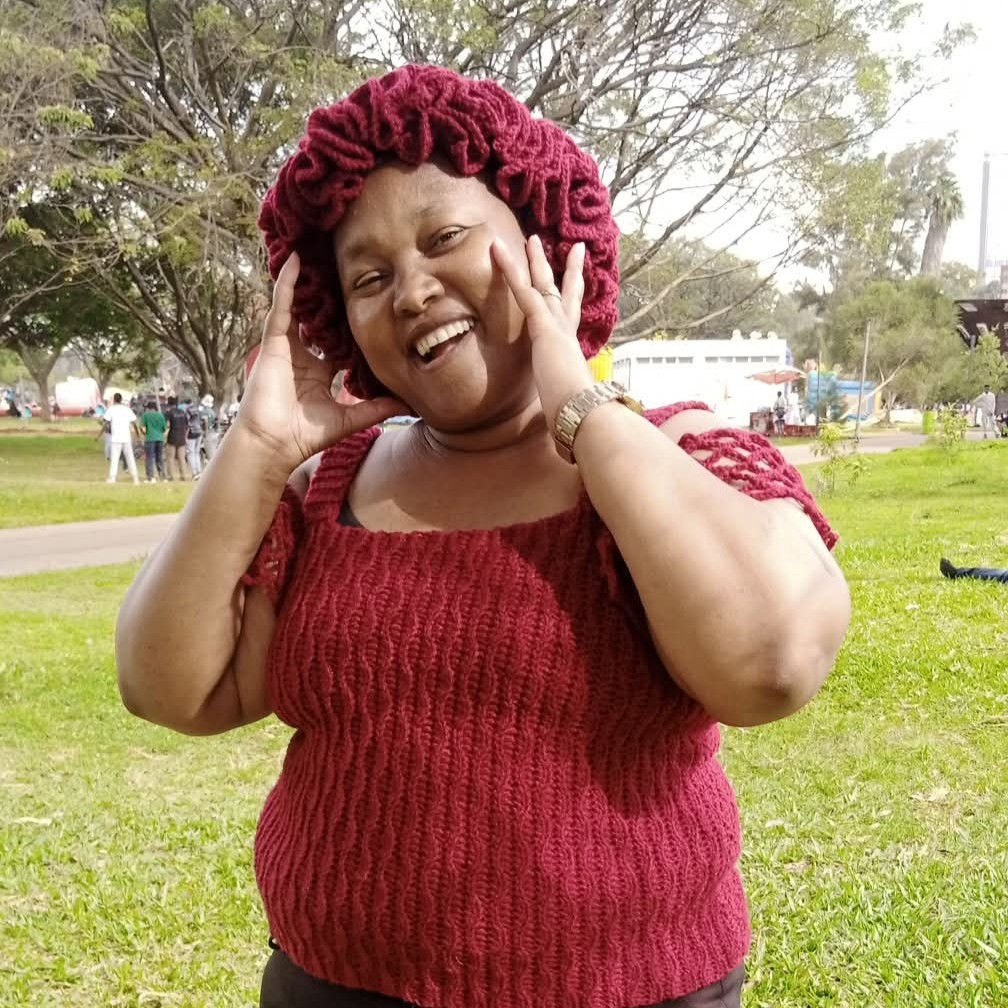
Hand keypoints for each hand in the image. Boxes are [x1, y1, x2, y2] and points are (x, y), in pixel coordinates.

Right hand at [235, 253, 407, 471]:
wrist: (274, 444)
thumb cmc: (305, 435)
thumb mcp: (350, 418)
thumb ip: (377, 408)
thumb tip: (409, 404)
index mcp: (319, 372)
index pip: (338, 342)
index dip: (351, 326)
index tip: (371, 306)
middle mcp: (303, 356)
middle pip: (319, 318)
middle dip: (330, 298)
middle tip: (349, 271)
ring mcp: (286, 346)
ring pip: (299, 305)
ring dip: (308, 281)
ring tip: (321, 252)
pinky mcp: (273, 341)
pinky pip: (281, 306)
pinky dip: (287, 283)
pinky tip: (295, 260)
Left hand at [490, 235, 594, 424]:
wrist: (584, 415)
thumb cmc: (576, 419)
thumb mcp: (566, 409)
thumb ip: (566, 410)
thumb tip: (567, 436)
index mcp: (571, 351)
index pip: (572, 320)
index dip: (575, 300)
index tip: (578, 286)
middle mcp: (567, 334)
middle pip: (566, 294)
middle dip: (568, 270)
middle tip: (575, 248)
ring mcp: (556, 327)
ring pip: (544, 285)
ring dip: (535, 260)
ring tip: (531, 237)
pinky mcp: (543, 327)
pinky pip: (522, 290)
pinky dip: (509, 267)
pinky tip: (496, 248)